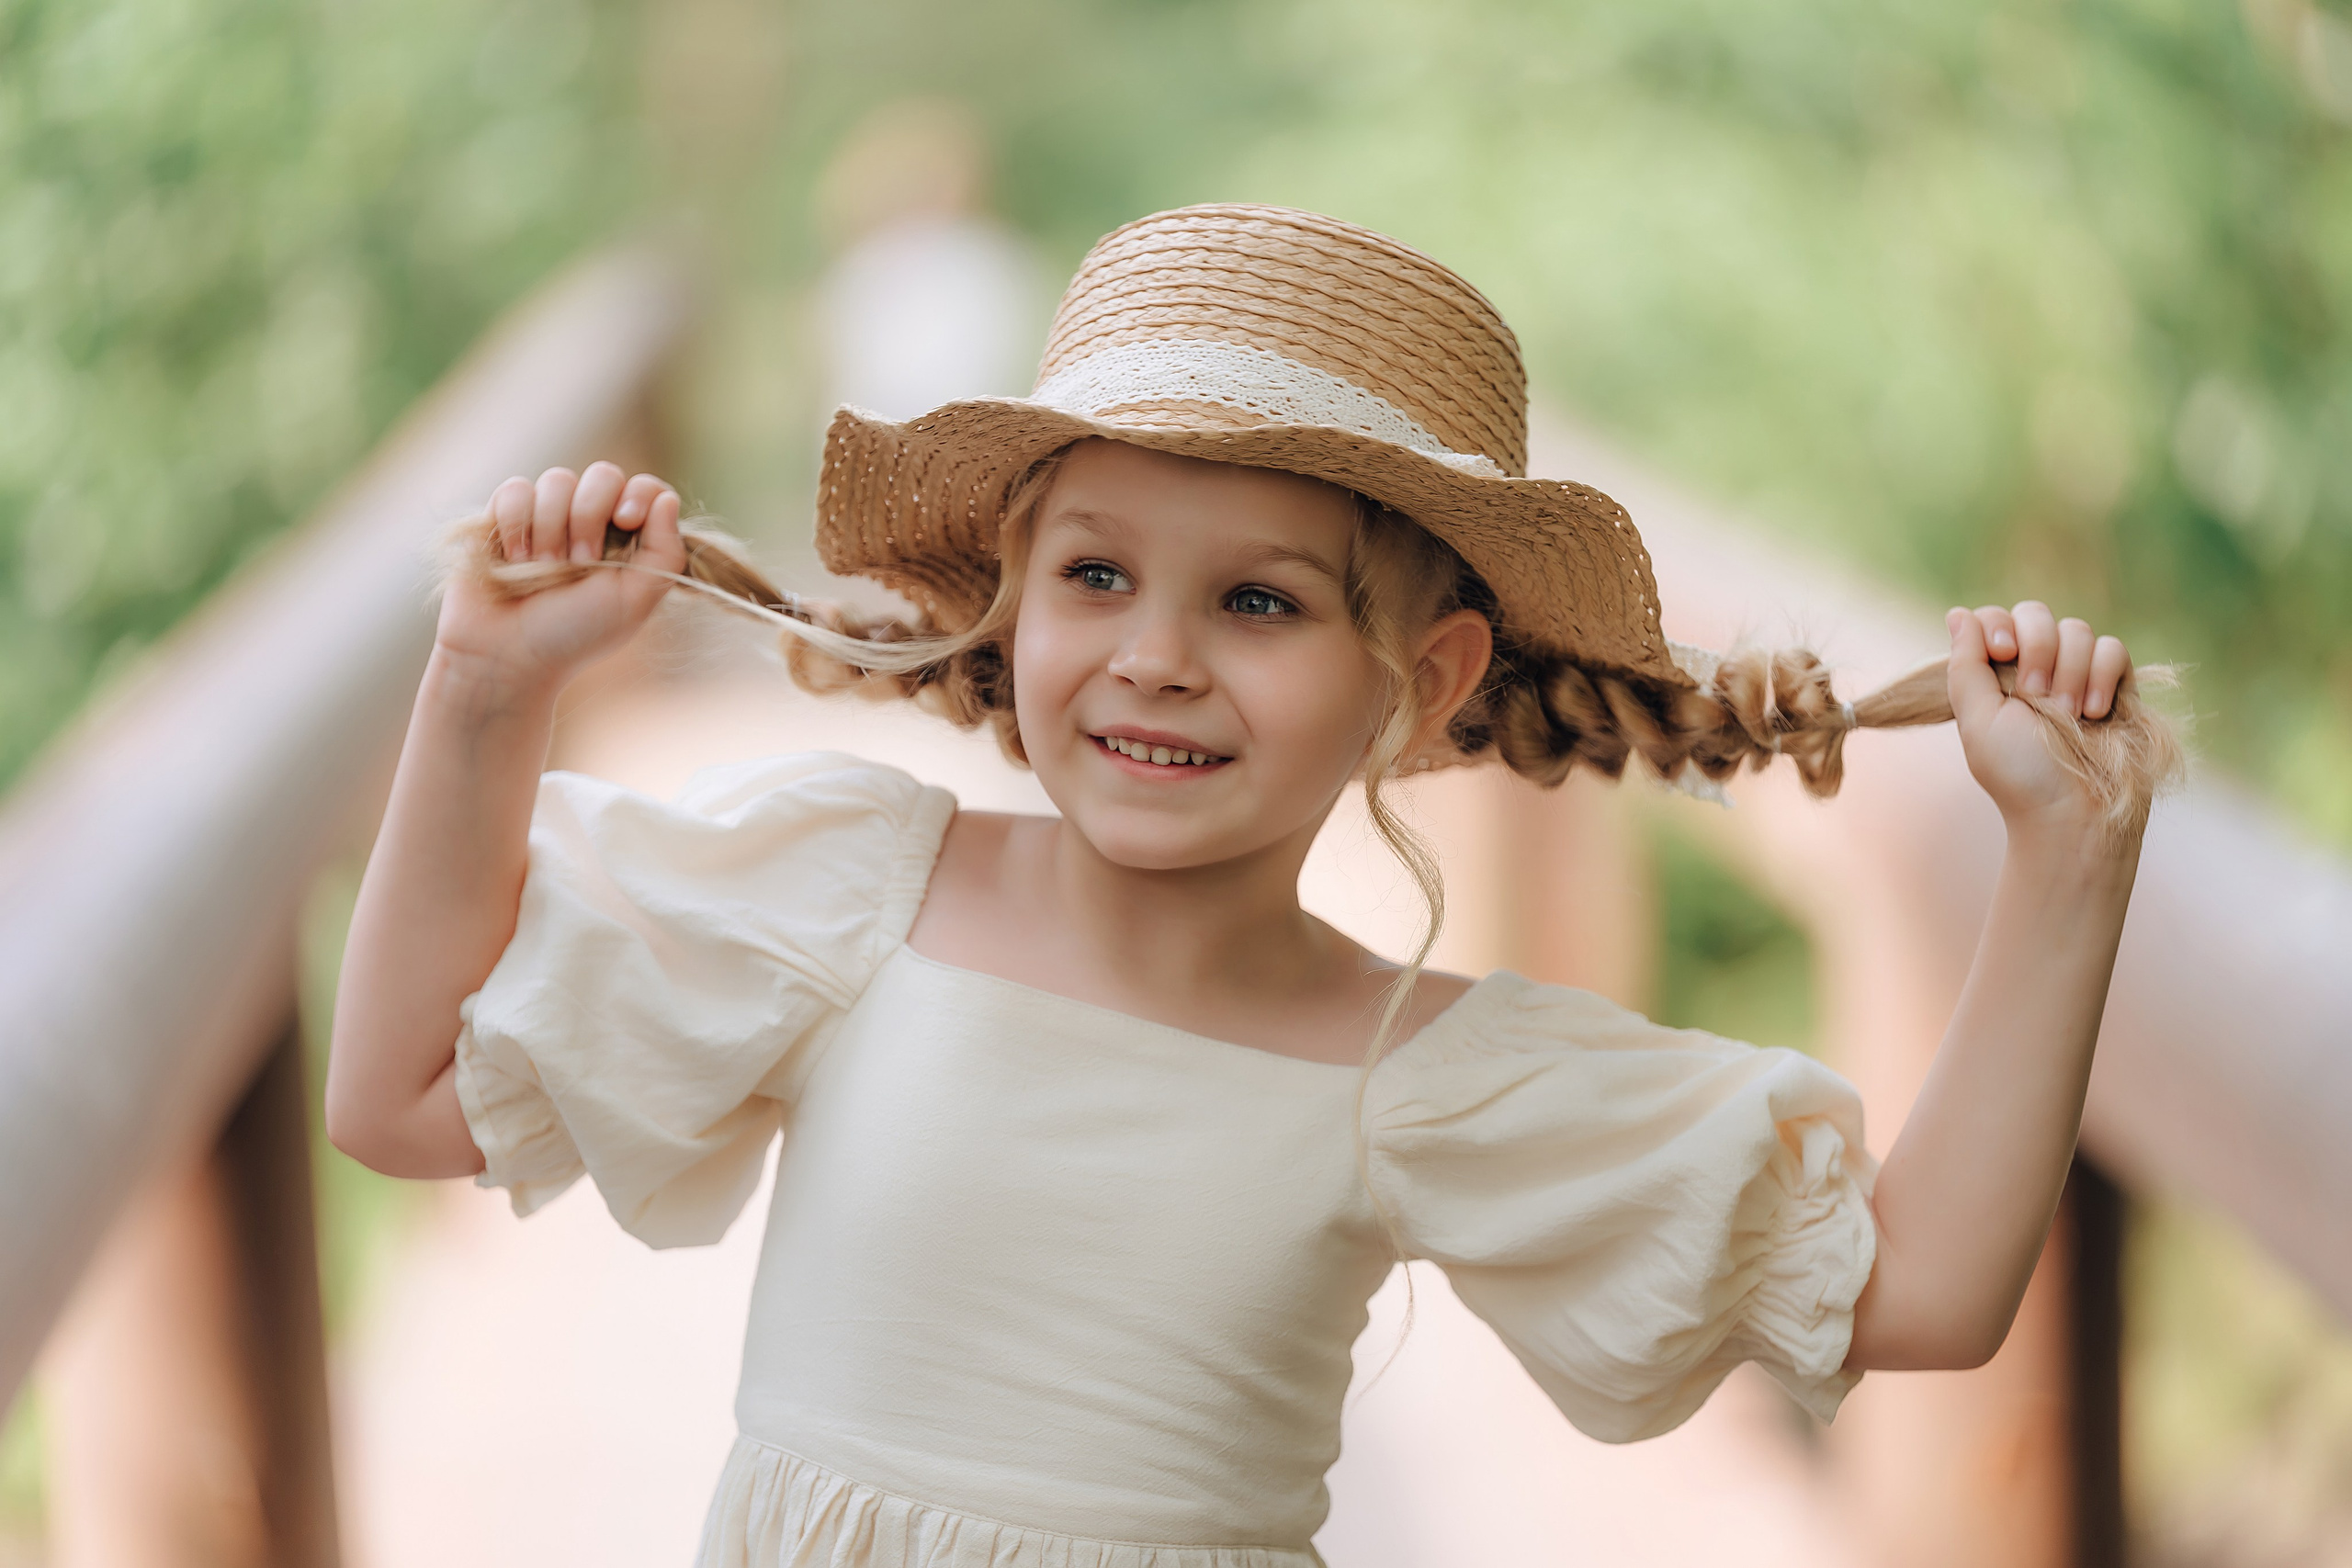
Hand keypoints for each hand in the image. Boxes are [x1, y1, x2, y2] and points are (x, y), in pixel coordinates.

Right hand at [436, 462, 684, 686]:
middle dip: (590, 516)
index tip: (626, 520)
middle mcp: (590, 521)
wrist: (508, 654)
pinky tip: (514, 558)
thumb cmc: (575, 634)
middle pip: (603, 475)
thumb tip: (666, 498)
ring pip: (557, 480)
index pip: (646, 489)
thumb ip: (664, 553)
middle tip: (579, 562)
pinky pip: (516, 489)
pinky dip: (516, 524)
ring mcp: (547, 515)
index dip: (639, 494)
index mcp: (628, 540)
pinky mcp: (504, 516)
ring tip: (542, 571)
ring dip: (550, 528)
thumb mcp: (634, 601)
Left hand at [1946, 601, 2133, 833]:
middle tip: (2035, 694)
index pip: (1994, 619)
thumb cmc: (2020, 774)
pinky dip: (2103, 675)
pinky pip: (2113, 648)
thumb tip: (1958, 614)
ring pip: (2077, 629)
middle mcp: (2036, 668)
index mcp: (1995, 675)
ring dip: (2070, 671)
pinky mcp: (2117, 683)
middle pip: (2035, 613)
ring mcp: (2078, 673)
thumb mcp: (1978, 721)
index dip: (1998, 626)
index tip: (2002, 653)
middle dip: (2037, 649)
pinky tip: (2095, 711)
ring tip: (2069, 715)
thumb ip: (1965, 666)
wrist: (2076, 811)